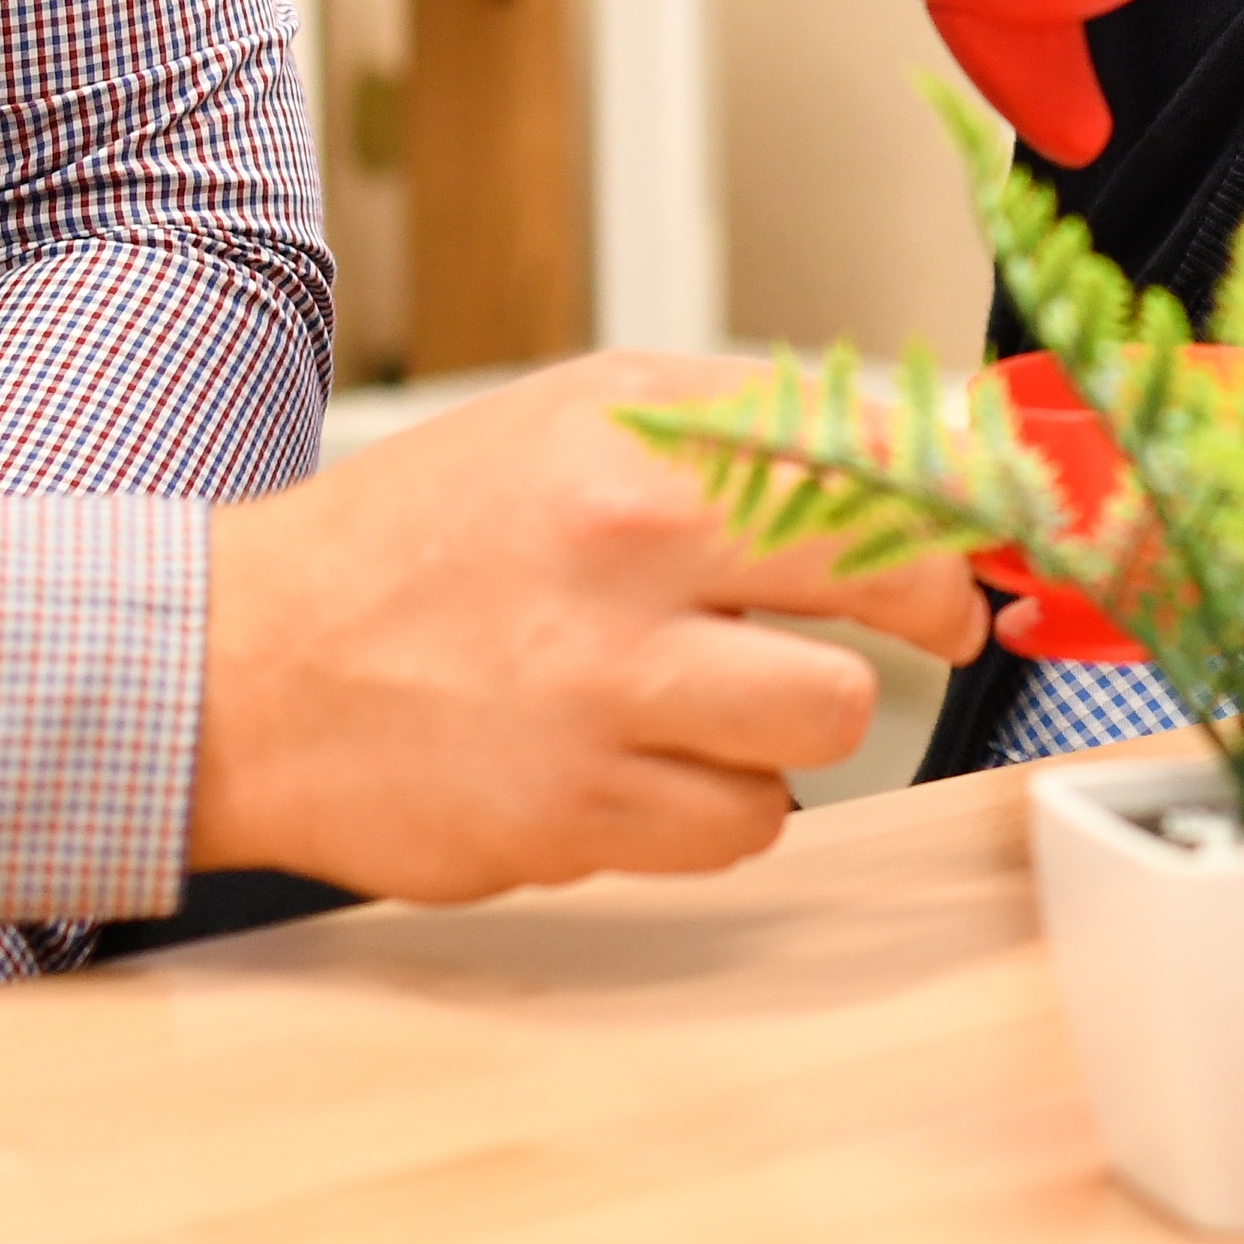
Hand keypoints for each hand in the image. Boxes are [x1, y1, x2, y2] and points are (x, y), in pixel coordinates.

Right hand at [186, 352, 987, 900]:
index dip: (965, 493)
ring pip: (829, 719)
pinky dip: (723, 803)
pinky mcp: (580, 815)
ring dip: (802, 717)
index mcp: (633, 443)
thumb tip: (920, 441)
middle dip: (934, 603)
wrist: (245, 671)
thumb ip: (744, 421)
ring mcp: (605, 694)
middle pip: (889, 579)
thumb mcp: (576, 417)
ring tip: (726, 691)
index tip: (999, 518)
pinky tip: (650, 761)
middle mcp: (626, 555)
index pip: (872, 450)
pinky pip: (746, 826)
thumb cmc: (419, 539)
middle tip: (933, 614)